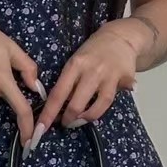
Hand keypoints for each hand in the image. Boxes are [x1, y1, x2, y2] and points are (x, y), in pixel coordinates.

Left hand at [30, 20, 144, 144]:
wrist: (119, 38)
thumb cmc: (91, 53)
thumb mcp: (75, 62)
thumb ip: (69, 83)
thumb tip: (59, 109)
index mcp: (75, 65)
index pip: (58, 94)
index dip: (49, 113)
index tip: (41, 128)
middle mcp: (92, 71)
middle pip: (78, 103)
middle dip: (69, 119)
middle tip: (66, 123)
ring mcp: (110, 75)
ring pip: (100, 105)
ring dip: (88, 117)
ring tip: (81, 120)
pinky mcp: (126, 79)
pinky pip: (116, 98)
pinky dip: (110, 106)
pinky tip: (102, 107)